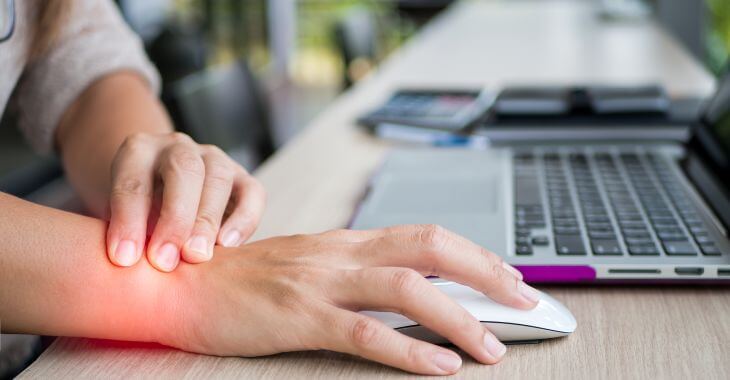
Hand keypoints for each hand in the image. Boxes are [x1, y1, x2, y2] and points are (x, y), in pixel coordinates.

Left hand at [105, 132, 265, 271]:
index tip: (124, 259)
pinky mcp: (243, 177)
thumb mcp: (116, 217)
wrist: (159, 197)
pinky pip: (252, 193)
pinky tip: (228, 246)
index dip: (128, 220)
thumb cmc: (134, 214)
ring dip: (207, 221)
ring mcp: (215, 158)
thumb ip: (121, 233)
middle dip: (175, 219)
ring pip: (219, 178)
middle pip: (184, 171)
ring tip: (196, 257)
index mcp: (138, 150)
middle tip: (164, 261)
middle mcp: (178, 147)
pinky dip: (244, 219)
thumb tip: (125, 264)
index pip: (133, 180)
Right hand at [157, 225, 539, 375]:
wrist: (179, 281)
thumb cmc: (245, 281)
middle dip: (487, 272)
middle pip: (431, 248)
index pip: (426, 236)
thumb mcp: (309, 268)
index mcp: (346, 241)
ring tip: (493, 347)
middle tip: (527, 301)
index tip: (510, 276)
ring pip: (408, 289)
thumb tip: (406, 292)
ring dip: (460, 318)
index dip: (475, 254)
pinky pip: (365, 332)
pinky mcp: (298, 315)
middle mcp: (341, 252)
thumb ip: (355, 275)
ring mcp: (320, 281)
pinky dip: (409, 349)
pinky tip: (439, 366)